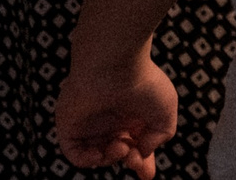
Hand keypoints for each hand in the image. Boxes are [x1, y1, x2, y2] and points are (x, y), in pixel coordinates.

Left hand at [54, 47, 178, 175]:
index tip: (148, 175)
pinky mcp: (69, 126)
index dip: (143, 160)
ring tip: (120, 145)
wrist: (115, 66)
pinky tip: (101, 153)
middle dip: (130, 162)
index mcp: (132, 114)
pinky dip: (88, 160)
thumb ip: (159, 137)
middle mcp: (111, 119)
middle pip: (118, 152)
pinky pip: (75, 154)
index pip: (137, 143)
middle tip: (135, 161)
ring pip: (98, 154)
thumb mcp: (166, 112)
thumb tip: (141, 152)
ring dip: (111, 159)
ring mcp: (90, 124)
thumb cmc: (143, 85)